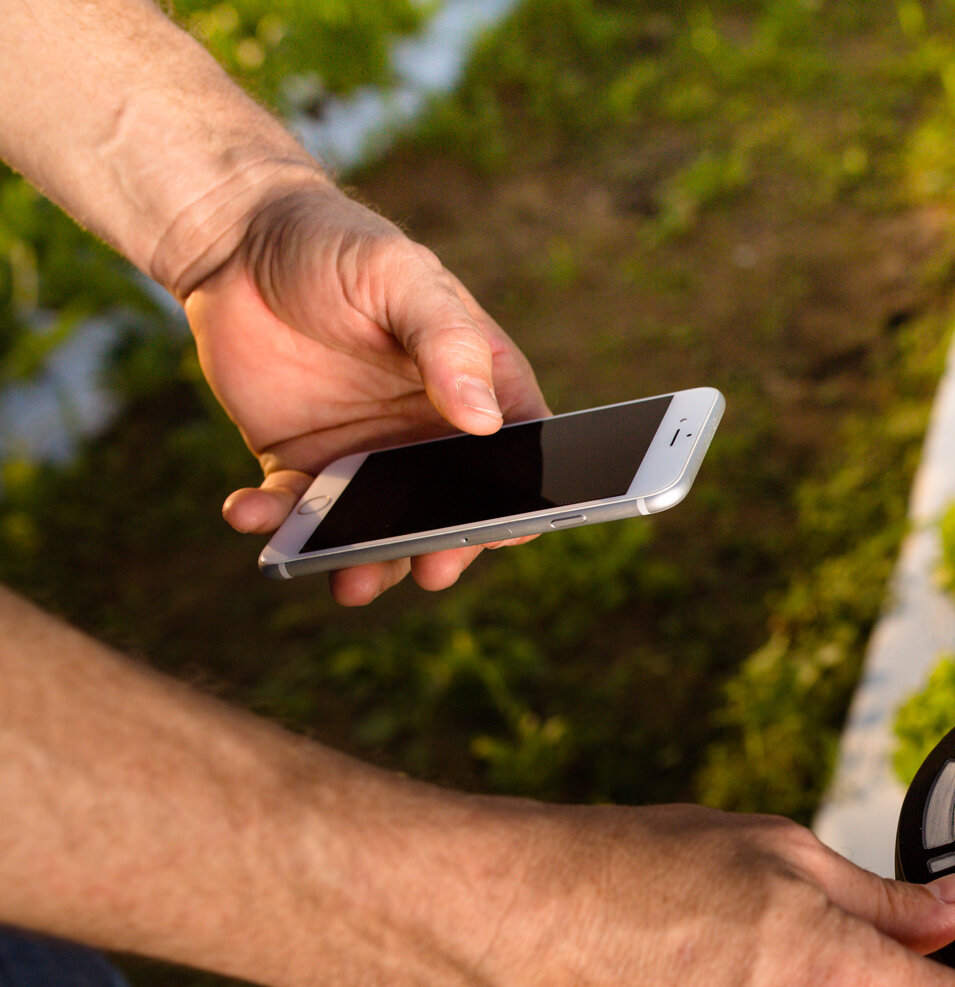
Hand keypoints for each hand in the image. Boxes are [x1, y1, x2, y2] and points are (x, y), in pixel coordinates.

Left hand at [182, 179, 549, 605]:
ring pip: (377, 528)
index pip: (516, 457)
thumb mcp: (402, 279)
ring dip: (365, 560)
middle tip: (430, 569)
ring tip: (345, 580)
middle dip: (444, 547)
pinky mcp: (302, 465)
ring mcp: (366, 457)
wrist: (235, 240)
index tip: (506, 532)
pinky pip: (295, 512)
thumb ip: (447, 342)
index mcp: (476, 390)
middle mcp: (428, 435)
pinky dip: (274, 524)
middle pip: (451, 509)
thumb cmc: (337, 245)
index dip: (520, 501)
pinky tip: (250, 515)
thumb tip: (484, 421)